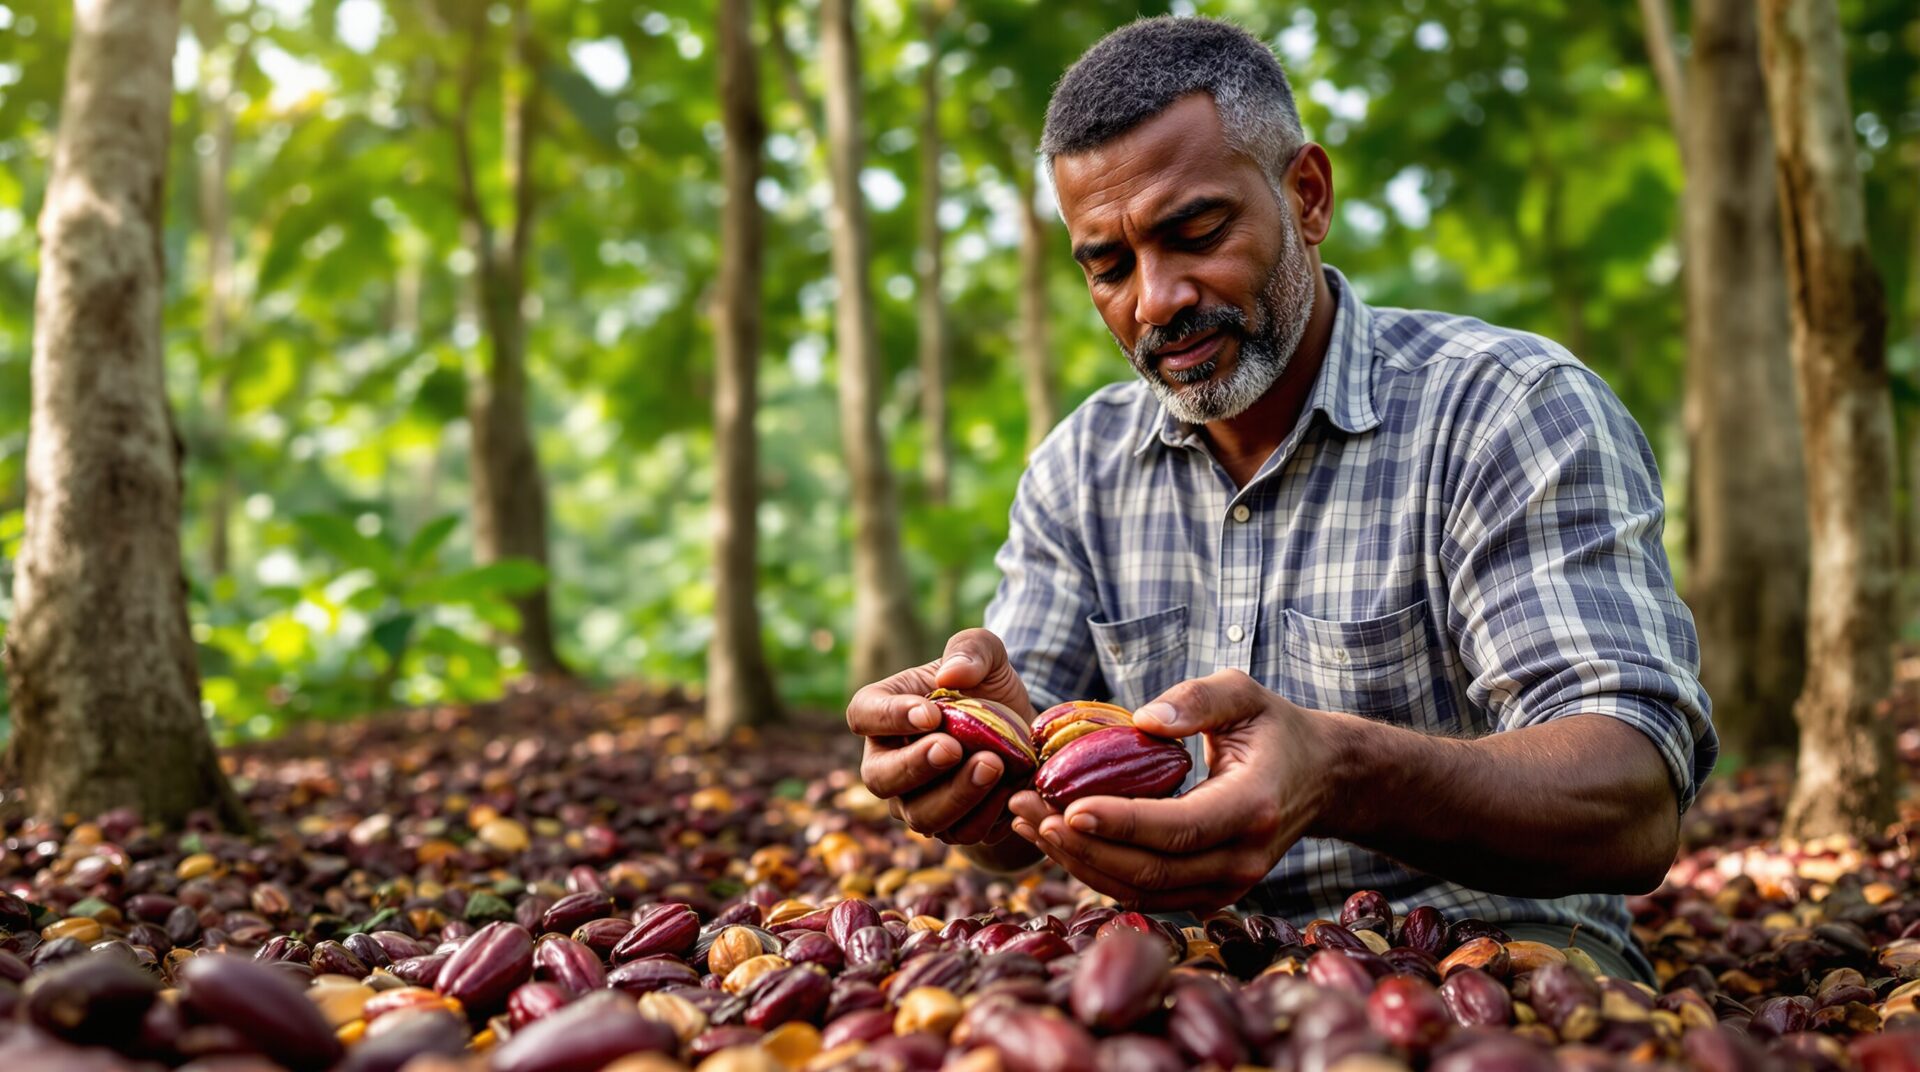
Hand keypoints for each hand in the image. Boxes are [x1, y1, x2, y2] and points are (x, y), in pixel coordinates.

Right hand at [845, 629, 1035, 844]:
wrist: (1023, 731)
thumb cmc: (989, 686)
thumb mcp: (988, 654)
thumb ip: (971, 650)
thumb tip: (952, 674)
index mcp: (884, 712)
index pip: (863, 715)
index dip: (888, 718)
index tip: (930, 714)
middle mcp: (889, 762)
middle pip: (880, 778)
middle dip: (916, 766)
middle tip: (953, 748)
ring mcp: (915, 801)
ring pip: (921, 815)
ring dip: (956, 795)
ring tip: (993, 765)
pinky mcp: (951, 827)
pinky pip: (960, 833)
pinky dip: (985, 815)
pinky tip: (1010, 789)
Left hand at [1008, 669, 1337, 910]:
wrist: (1321, 778)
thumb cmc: (1275, 728)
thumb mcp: (1245, 694)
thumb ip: (1199, 698)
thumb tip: (1145, 718)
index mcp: (1253, 807)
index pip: (1179, 827)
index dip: (1120, 822)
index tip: (1065, 805)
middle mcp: (1244, 859)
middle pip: (1151, 870)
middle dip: (1081, 845)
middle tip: (1024, 808)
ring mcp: (1229, 886)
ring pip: (1141, 892)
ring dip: (1078, 863)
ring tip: (1025, 821)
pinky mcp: (1209, 895)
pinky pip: (1145, 894)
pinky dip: (1096, 872)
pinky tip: (1056, 840)